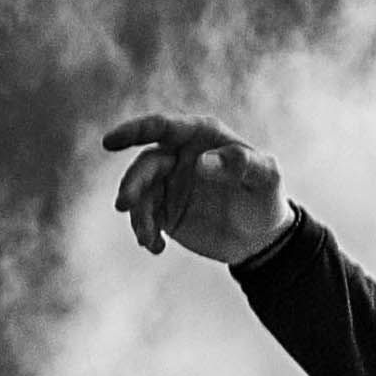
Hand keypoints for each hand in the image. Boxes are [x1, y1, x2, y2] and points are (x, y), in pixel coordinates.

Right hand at [100, 113, 291, 263]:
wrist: (260, 236)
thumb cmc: (266, 195)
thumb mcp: (266, 178)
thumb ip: (241, 164)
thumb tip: (200, 163)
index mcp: (201, 135)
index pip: (163, 127)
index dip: (134, 131)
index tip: (109, 142)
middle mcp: (179, 155)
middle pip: (146, 164)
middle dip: (133, 183)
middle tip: (124, 204)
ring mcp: (169, 184)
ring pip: (141, 193)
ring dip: (137, 214)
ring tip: (148, 239)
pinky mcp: (165, 212)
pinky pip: (145, 218)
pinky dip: (146, 232)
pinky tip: (156, 248)